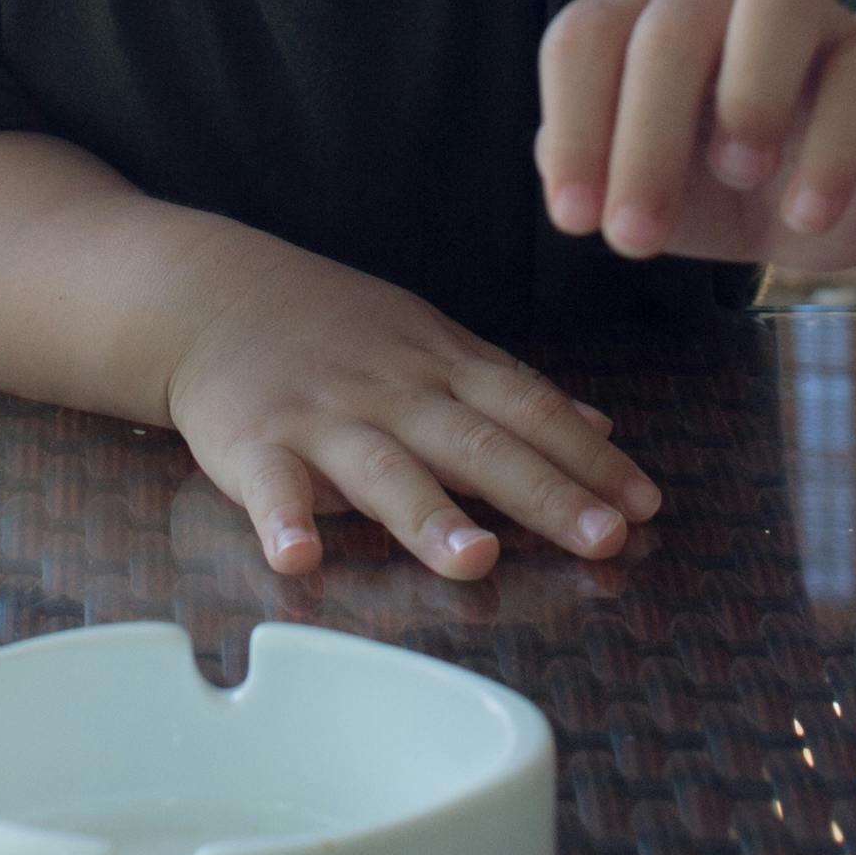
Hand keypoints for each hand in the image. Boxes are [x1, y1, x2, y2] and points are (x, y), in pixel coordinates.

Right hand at [157, 235, 660, 580]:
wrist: (211, 294)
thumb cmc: (335, 329)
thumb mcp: (432, 342)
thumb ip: (511, 392)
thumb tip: (601, 431)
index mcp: (441, 369)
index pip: (529, 412)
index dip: (588, 458)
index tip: (644, 503)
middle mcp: (393, 393)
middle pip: (477, 445)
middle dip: (544, 493)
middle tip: (604, 538)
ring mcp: (323, 418)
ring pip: (384, 469)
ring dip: (431, 516)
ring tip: (477, 560)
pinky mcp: (254, 443)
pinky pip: (270, 488)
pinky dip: (283, 522)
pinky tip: (300, 560)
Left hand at [535, 0, 855, 267]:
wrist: (828, 197)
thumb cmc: (712, 180)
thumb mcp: (645, 185)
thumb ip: (595, 167)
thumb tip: (557, 159)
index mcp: (638, 16)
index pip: (585, 37)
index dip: (574, 124)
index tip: (575, 219)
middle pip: (671, 28)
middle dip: (645, 140)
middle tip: (634, 238)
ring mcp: (807, 17)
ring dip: (749, 91)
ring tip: (736, 176)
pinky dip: (832, 152)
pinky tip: (805, 216)